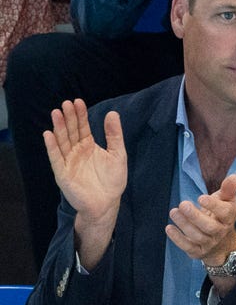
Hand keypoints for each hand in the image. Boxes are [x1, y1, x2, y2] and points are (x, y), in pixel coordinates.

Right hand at [43, 99, 127, 225]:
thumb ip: (114, 135)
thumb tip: (112, 113)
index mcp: (88, 146)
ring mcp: (69, 162)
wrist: (107, 203)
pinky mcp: (63, 173)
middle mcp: (76, 151)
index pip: (82, 127)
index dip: (80, 115)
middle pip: (71, 131)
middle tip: (66, 103)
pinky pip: (56, 158)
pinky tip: (49, 134)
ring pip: (62, 142)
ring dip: (58, 128)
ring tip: (56, 113)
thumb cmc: (113, 180)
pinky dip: (52, 147)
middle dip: (68, 118)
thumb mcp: (118, 154)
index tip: (78, 101)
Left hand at [165, 174, 235, 265]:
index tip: (201, 198)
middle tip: (183, 204)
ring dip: (184, 224)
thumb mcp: (226, 202)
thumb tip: (234, 176)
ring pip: (197, 236)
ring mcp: (209, 243)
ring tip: (173, 212)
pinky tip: (169, 228)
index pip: (225, 213)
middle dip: (195, 216)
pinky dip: (177, 238)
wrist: (223, 244)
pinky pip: (188, 247)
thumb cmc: (221, 216)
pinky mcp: (198, 251)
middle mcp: (220, 232)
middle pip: (210, 227)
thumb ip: (228, 189)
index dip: (214, 206)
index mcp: (228, 217)